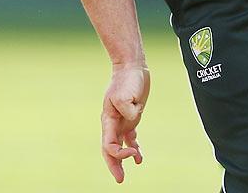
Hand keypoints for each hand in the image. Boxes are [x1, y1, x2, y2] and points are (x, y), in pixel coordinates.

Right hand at [101, 63, 149, 182]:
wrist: (131, 67)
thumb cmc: (127, 80)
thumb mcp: (126, 95)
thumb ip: (128, 111)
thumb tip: (133, 120)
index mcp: (108, 119)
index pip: (108, 145)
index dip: (119, 154)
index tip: (132, 153)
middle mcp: (113, 122)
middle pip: (110, 149)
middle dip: (114, 165)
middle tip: (120, 180)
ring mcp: (121, 120)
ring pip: (119, 145)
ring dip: (123, 158)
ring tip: (130, 170)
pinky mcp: (130, 116)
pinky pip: (129, 136)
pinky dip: (133, 147)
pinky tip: (138, 156)